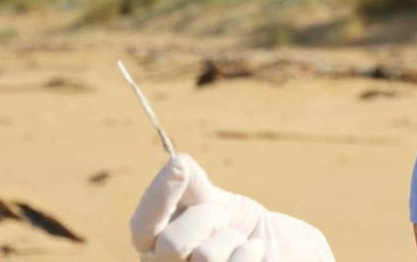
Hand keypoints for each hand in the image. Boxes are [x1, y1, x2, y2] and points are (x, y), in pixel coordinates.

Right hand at [130, 154, 333, 260]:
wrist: (275, 247)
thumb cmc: (239, 225)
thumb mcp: (214, 199)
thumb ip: (190, 184)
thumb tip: (176, 163)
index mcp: (155, 246)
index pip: (141, 229)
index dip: (157, 198)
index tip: (181, 167)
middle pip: (171, 245)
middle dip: (207, 219)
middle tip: (223, 220)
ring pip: (205, 258)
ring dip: (232, 238)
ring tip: (239, 241)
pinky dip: (250, 252)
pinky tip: (254, 252)